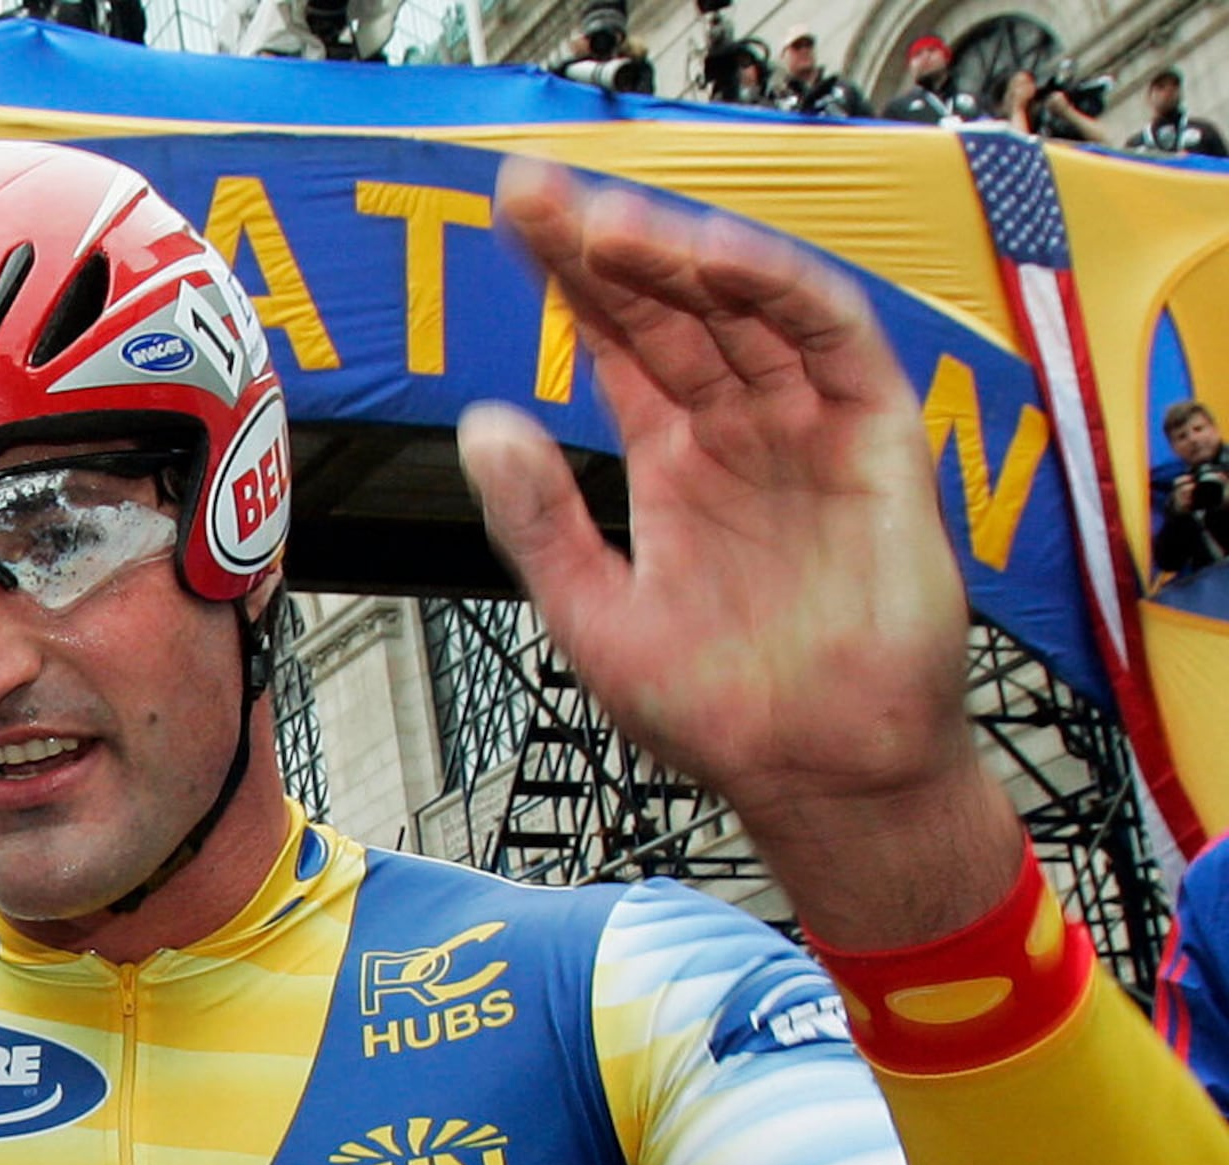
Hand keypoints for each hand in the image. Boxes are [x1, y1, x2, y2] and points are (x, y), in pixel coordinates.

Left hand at [459, 159, 1023, 945]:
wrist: (817, 775)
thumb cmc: (717, 711)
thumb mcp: (593, 612)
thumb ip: (539, 519)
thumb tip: (482, 424)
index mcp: (674, 463)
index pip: (615, 344)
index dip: (565, 282)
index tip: (508, 223)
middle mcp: (739, 432)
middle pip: (670, 310)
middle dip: (603, 248)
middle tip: (531, 192)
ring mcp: (809, 430)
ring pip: (744, 311)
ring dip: (677, 257)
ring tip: (601, 223)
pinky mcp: (880, 441)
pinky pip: (834, 343)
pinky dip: (780, 293)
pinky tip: (715, 261)